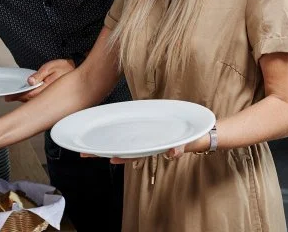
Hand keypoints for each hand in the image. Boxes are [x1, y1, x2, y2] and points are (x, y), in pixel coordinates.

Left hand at [4, 59, 75, 101]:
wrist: (77, 72)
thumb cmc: (64, 67)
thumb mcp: (51, 67)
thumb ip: (40, 74)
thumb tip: (30, 81)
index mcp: (47, 87)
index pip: (29, 94)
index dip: (18, 96)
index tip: (9, 97)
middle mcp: (49, 96)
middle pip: (31, 100)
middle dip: (19, 99)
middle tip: (9, 98)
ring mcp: (51, 98)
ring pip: (35, 102)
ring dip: (25, 100)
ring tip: (15, 97)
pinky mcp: (53, 99)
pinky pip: (40, 101)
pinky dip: (32, 99)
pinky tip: (28, 97)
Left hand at [80, 131, 210, 163]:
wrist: (203, 133)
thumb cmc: (196, 137)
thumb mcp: (190, 142)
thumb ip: (182, 147)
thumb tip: (173, 153)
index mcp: (155, 146)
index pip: (134, 152)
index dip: (119, 155)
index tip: (106, 157)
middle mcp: (148, 144)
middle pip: (122, 149)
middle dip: (104, 151)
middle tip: (83, 153)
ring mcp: (147, 138)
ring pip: (123, 143)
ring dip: (106, 144)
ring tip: (88, 147)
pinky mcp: (149, 130)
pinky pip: (131, 133)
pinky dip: (119, 133)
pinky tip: (108, 129)